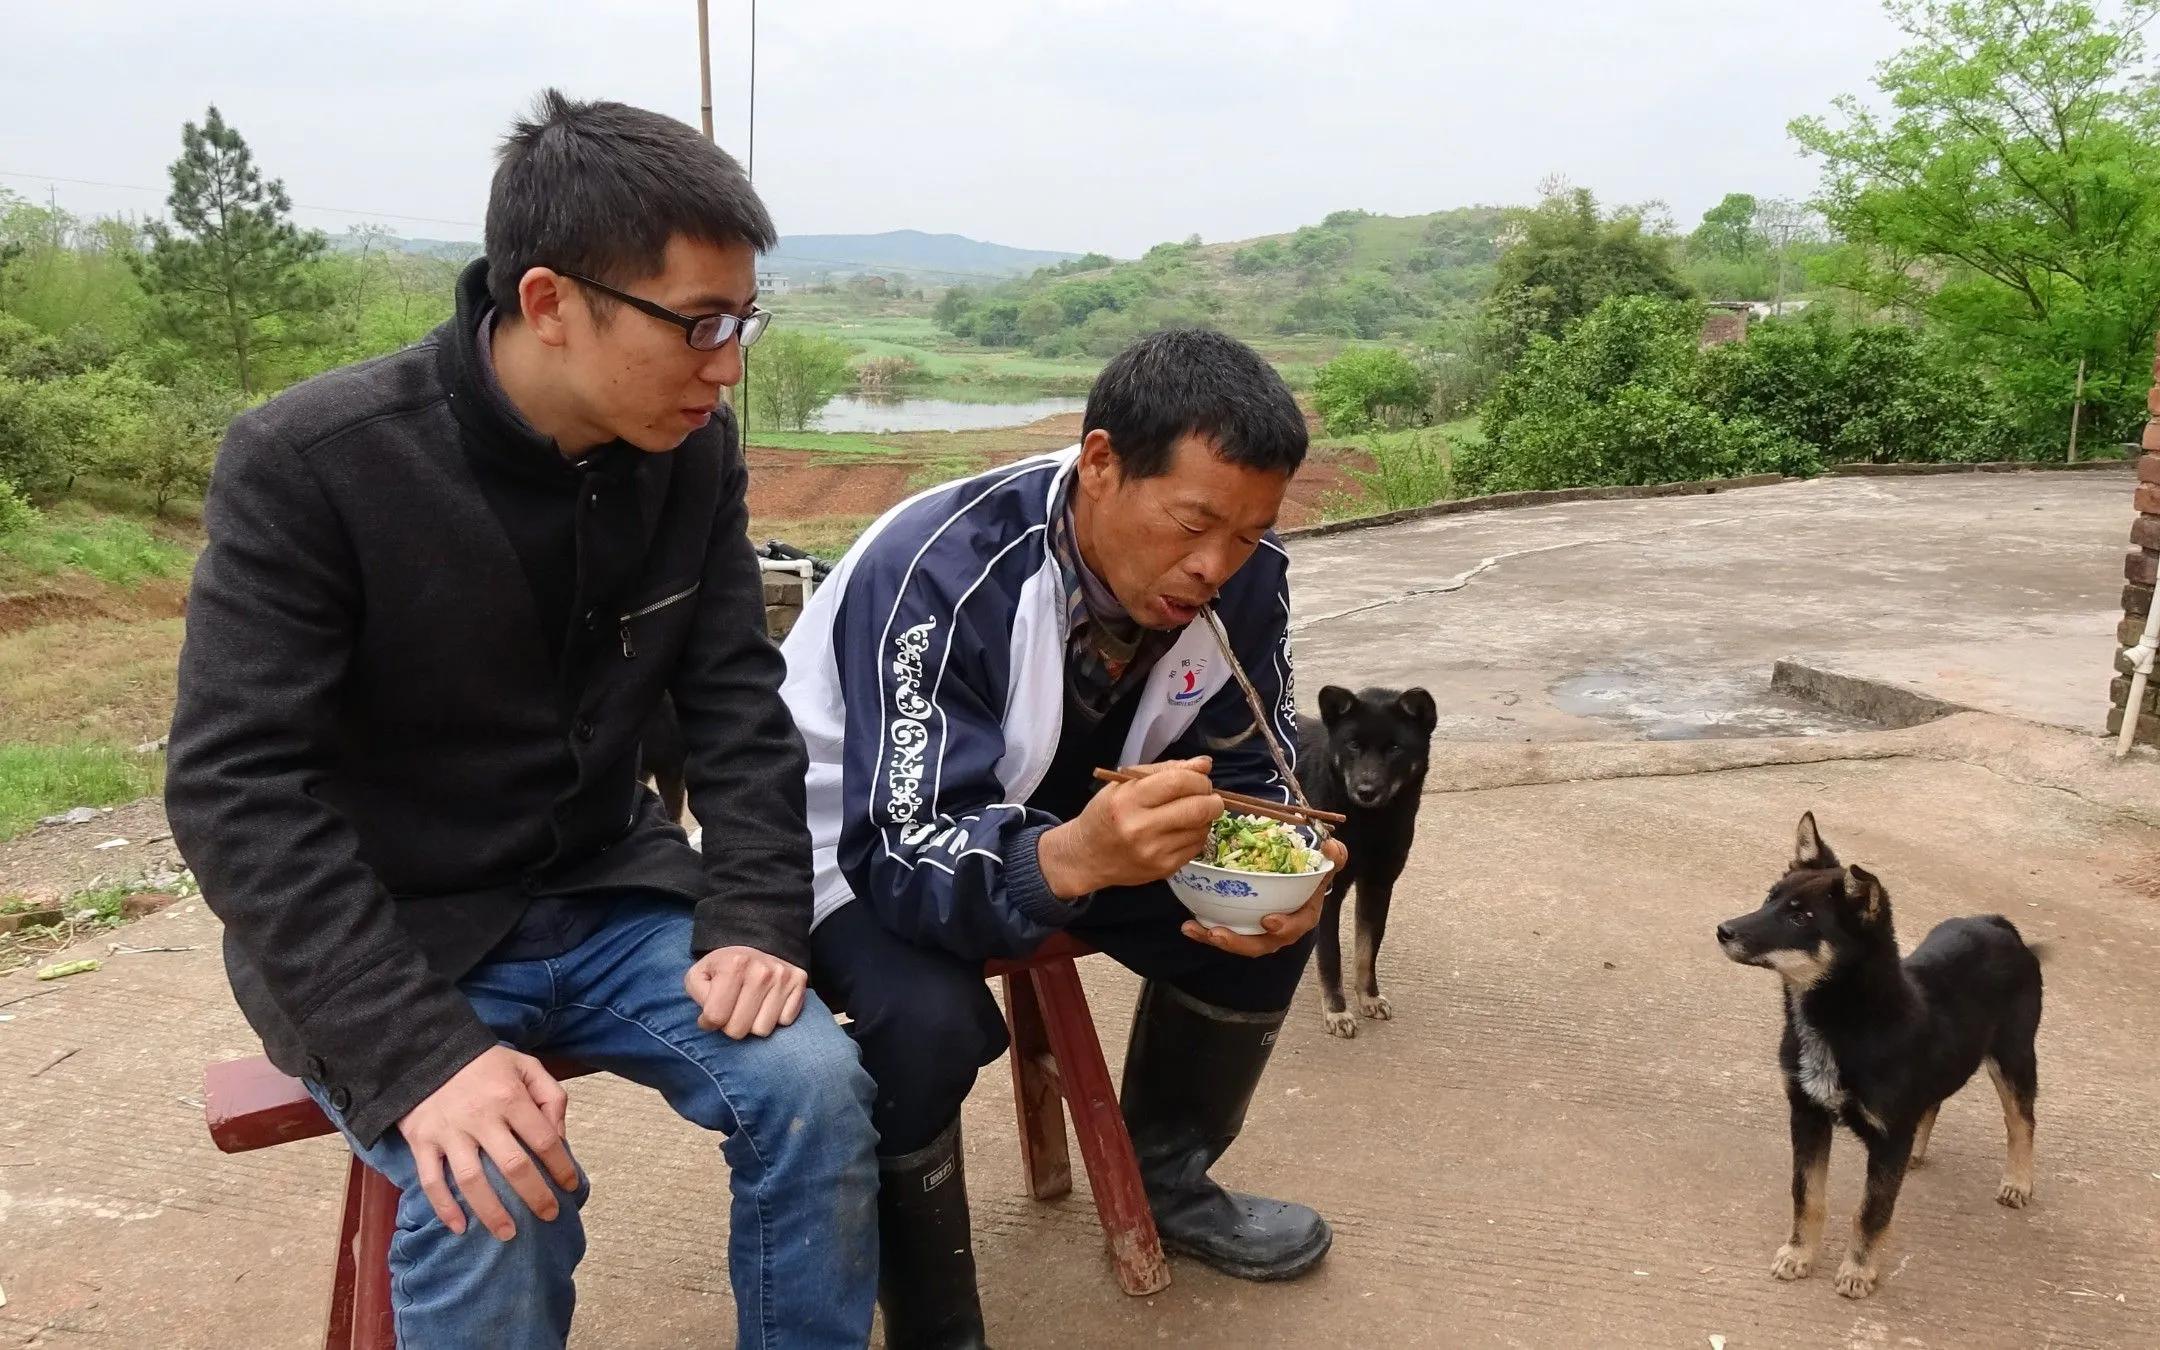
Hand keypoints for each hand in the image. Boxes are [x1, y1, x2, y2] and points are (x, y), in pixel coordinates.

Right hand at [396, 1045, 577, 1239]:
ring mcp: (450, 1132)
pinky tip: (459, 1228)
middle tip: (548, 1217)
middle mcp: (481, 1117)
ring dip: (492, 1213)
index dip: (562, 1167)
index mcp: (511, 1097)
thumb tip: (560, 1138)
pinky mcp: (422, 1141)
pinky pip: (432, 1181)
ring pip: (473, 1181)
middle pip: (513, 1166)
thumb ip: (550, 1096)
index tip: (571, 1187)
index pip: (544, 1140)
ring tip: (508, 1235)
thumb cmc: (483, 1062)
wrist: (425, 1049)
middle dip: (535, 1197)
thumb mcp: (525, 1065)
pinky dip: (444, 1208)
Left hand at [684, 945, 807, 1039]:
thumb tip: (710, 1021)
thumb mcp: (699, 975)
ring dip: (754, 1023)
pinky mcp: (800, 982)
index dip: (709, 1021)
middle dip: (731, 1025)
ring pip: (763, 1030)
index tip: (712, 1011)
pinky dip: (775, 1017)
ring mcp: (783, 976)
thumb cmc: (723, 966)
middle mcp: (762, 971)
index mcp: (734, 965)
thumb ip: (698, 996)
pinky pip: (785, 1021)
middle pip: (739, 1029)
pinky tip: (768, 1002)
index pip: (716, 1017)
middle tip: (732, 1009)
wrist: (755, 944)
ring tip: (750, 1006)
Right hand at [1037, 757, 1223, 897]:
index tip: (1200, 779)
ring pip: (1202, 829)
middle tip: (1207, 796)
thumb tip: (1205, 764)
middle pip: (1198, 808)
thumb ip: (1166, 770)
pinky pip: (1196, 847)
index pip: (1179, 782)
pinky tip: (1181, 830)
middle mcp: (1141, 828)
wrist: (1087, 856)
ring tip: (1189, 813)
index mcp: (1129, 800)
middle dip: (1212, 799)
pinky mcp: (1164, 869)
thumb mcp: (1125, 784)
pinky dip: (1196, 835)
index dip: (1199, 778)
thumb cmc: (1106, 813)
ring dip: (1204, 818)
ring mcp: (1154, 852)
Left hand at [1181, 835, 1347, 957]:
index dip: (1285, 927)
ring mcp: (1258, 931)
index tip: (1268, 921)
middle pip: (1262, 943)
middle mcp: (1280, 929)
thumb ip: (1334, 857)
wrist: (1294, 876)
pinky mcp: (1240, 927)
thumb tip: (1332, 847)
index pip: (1297, 926)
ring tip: (1197, 930)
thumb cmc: (1309, 873)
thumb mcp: (1325, 863)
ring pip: (1239, 941)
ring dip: (1217, 939)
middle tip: (1218, 933)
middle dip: (1240, 941)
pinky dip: (1205, 932)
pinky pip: (1224, 933)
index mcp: (1302, 915)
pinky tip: (1189, 926)